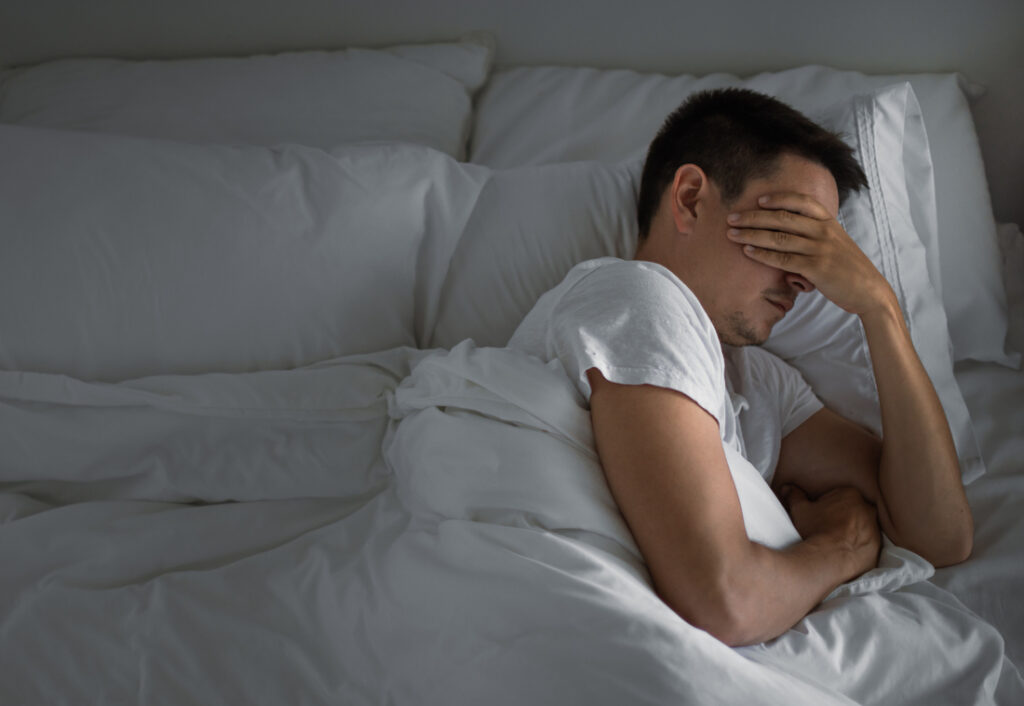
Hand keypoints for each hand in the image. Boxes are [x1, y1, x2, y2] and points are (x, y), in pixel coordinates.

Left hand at [726, 192, 895, 315]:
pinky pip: (783, 259)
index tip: (759, 199)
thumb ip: (814, 234)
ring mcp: (820, 249)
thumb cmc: (847, 268)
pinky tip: (748, 252)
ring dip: (751, 234)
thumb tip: (788, 232)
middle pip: (782, 218)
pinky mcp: (816, 269)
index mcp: (828, 222)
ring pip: (778, 237)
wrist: (870, 291)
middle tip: (731, 217)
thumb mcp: (835, 243)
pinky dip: (763, 255)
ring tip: (731, 234)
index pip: (802, 202)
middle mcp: (823, 231)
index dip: (779, 198)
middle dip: (753, 217)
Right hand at [779, 484, 881, 577]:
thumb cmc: (815, 531)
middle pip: (855, 511)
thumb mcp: (800, 510)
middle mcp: (868, 510)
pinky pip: (869, 546)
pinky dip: (859, 549)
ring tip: (836, 543)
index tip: (821, 516)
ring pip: (863, 528)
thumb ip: (795, 495)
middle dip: (845, 518)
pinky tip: (845, 553)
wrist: (828, 559)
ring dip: (854, 533)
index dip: (830, 506)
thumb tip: (787, 487)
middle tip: (828, 529)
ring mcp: (875, 530)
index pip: (841, 496)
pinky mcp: (878, 549)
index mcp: (851, 495)